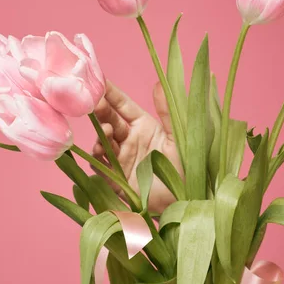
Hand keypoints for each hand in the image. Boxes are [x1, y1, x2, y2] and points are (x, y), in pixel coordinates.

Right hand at [92, 80, 181, 212]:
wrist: (186, 203)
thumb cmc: (187, 169)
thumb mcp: (180, 136)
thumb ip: (168, 111)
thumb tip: (160, 83)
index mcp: (145, 126)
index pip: (123, 105)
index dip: (111, 93)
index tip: (98, 80)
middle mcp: (130, 140)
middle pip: (110, 120)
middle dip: (101, 110)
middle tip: (96, 102)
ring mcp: (121, 158)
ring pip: (103, 140)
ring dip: (101, 133)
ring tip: (106, 130)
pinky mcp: (115, 178)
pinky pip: (101, 164)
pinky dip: (98, 155)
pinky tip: (101, 149)